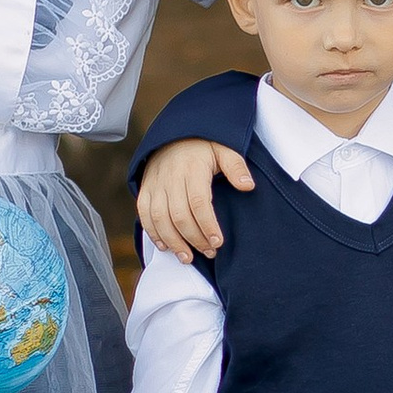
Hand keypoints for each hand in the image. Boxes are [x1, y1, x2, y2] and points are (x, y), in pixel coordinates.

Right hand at [137, 140, 250, 263]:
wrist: (175, 134)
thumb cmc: (205, 146)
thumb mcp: (225, 149)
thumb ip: (236, 167)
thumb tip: (248, 186)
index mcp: (191, 169)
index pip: (198, 202)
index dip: (207, 225)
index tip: (219, 242)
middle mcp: (170, 177)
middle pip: (179, 215)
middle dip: (194, 238)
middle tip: (210, 252)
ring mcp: (155, 184)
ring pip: (159, 218)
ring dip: (173, 241)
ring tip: (188, 258)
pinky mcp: (145, 188)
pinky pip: (144, 214)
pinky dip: (153, 232)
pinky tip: (166, 247)